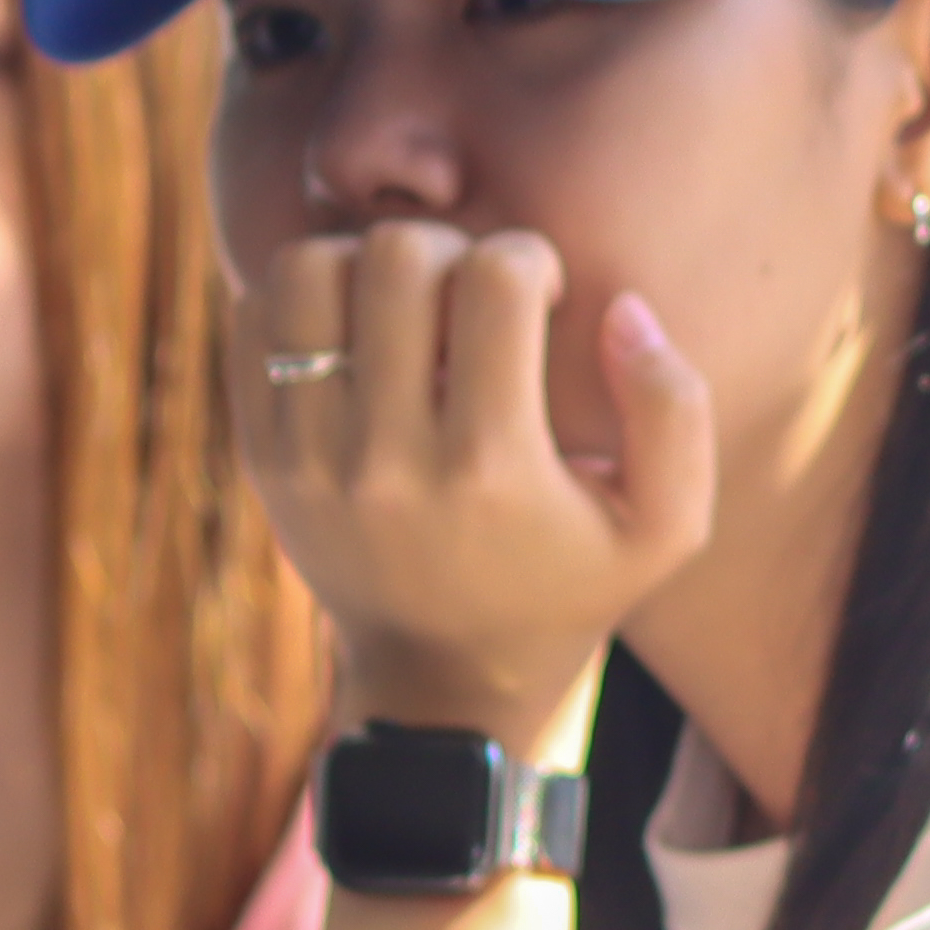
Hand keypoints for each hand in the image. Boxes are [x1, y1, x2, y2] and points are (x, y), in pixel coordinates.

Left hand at [243, 220, 715, 744]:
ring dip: (363, 263)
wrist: (442, 683)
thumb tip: (622, 308)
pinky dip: (303, 298)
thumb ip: (674, 410)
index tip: (542, 295)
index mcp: (492, 467)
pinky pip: (254, 319)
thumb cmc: (568, 588)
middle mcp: (387, 459)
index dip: (532, 258)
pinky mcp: (260, 457)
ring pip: (307, 270)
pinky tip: (355, 332)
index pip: (496, 279)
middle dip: (448, 247)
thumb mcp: (666, 526)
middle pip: (395, 256)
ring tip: (405, 304)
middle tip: (470, 292)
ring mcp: (308, 457)